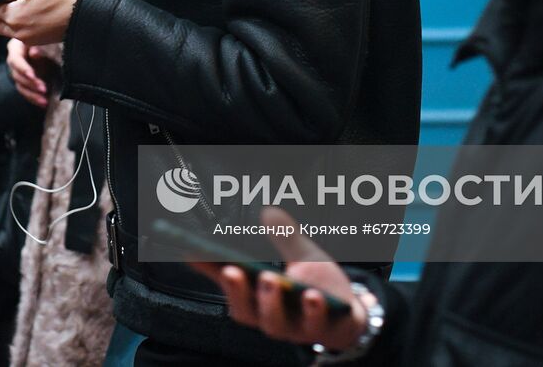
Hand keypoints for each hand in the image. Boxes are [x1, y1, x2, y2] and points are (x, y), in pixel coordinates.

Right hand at [7, 38, 50, 107]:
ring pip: (20, 86)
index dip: (23, 68)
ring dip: (32, 95)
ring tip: (44, 101)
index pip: (15, 59)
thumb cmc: (48, 40)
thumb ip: (40, 47)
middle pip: (17, 75)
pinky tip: (43, 103)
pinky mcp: (23, 82)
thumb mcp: (45, 42)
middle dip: (30, 83)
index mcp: (16, 47)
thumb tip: (33, 53)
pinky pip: (25, 92)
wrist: (53, 46)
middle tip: (44, 89)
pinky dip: (34, 99)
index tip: (32, 75)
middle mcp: (14, 60)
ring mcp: (18, 72)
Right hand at [189, 208, 369, 351]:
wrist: (351, 314)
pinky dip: (312, 310)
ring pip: (274, 323)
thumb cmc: (318, 285)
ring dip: (270, 302)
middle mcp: (270, 316)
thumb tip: (268, 210)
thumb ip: (285, 236)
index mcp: (258, 297)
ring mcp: (294, 327)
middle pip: (244, 310)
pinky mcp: (321, 331)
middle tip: (232, 270)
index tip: (191, 250)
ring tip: (270, 278)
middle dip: (237, 291)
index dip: (208, 269)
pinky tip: (312, 295)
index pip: (228, 282)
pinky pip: (314, 325)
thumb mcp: (302, 255)